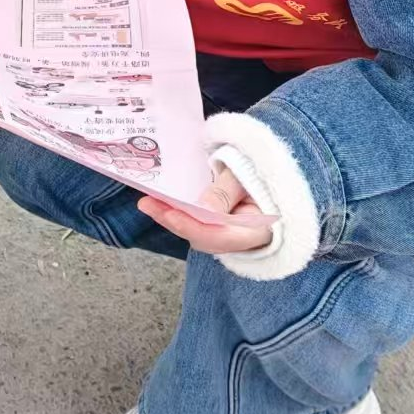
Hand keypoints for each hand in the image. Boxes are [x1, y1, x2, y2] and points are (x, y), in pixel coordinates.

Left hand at [139, 165, 272, 254]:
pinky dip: (176, 214)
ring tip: (148, 202)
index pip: (222, 235)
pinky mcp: (215, 228)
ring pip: (195, 233)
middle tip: (148, 204)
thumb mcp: (247, 176)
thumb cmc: (259, 174)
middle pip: (203, 237)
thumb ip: (226, 192)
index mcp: (257, 230)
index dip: (195, 227)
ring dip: (170, 218)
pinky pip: (194, 225)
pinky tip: (158, 203)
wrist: (266, 175)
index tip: (173, 216)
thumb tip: (203, 209)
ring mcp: (227, 236)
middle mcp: (239, 239)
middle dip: (174, 221)